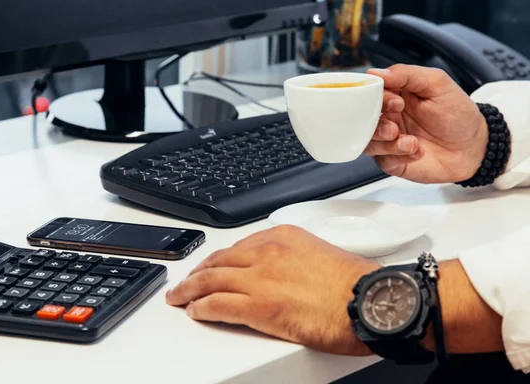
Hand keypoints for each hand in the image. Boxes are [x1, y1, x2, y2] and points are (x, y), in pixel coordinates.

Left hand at [165, 225, 379, 355]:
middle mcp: (266, 253)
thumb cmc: (354, 283)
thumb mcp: (321, 254)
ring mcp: (259, 278)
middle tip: (186, 280)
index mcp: (282, 236)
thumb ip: (295, 258)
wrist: (369, 300)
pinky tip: (194, 311)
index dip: (219, 259)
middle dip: (197, 271)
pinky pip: (217, 305)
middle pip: (219, 261)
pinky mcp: (258, 306)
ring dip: (189, 289)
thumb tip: (286, 274)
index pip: (239, 246)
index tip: (212, 265)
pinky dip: (200, 308)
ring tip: (179, 296)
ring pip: (210, 280)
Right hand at [365, 64, 487, 182]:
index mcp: (393, 95)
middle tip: (394, 127)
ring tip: (409, 142)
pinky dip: (398, 156)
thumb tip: (375, 73)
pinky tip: (417, 152)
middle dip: (376, 125)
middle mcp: (387, 117)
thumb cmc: (458, 114)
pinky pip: (382, 160)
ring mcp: (388, 141)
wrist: (474, 147)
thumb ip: (407, 74)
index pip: (368, 94)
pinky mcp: (393, 161)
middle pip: (361, 120)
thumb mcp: (437, 83)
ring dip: (386, 143)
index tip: (396, 102)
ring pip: (368, 142)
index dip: (374, 98)